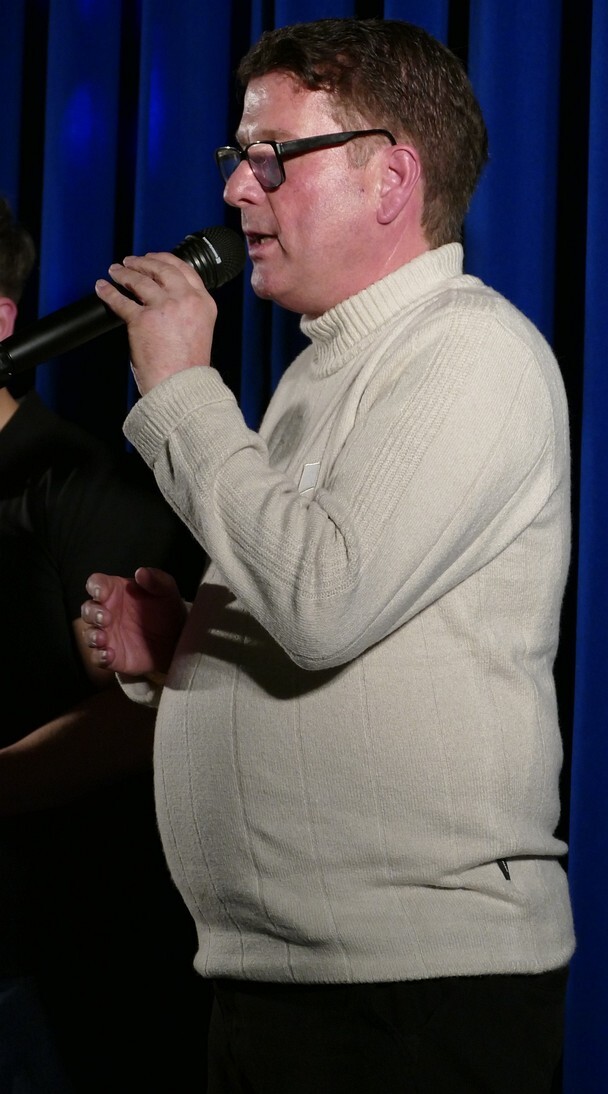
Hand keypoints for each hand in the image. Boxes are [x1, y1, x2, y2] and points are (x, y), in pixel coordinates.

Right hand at [81, 567, 186, 676]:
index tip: (101, 592)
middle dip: (93, 613)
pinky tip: (108, 655)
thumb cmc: (167, 609)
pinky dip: (99, 656)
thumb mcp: (166, 590)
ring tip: (102, 639)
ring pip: (89, 634)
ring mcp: (107, 635)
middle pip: (88, 609)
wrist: (177, 639)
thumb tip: (141, 572)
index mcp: (115, 591)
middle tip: (106, 618)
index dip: (95, 587)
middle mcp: (106, 612)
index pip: (96, 584)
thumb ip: (156, 579)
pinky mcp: (111, 656)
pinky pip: (98, 657)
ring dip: (92, 636)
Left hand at [95, 251, 217, 394]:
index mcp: (203, 303)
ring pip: (139, 280)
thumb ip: (188, 310)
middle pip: (161, 269)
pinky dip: (108, 292)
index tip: (154, 258)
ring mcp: (163, 307)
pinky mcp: (141, 319)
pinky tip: (102, 288)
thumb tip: (166, 297)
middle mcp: (185, 300)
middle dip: (143, 262)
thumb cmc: (188, 367)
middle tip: (131, 262)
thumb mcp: (199, 329)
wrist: (181, 386)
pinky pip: (120, 300)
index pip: (184, 269)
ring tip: (115, 271)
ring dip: (124, 273)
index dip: (165, 259)